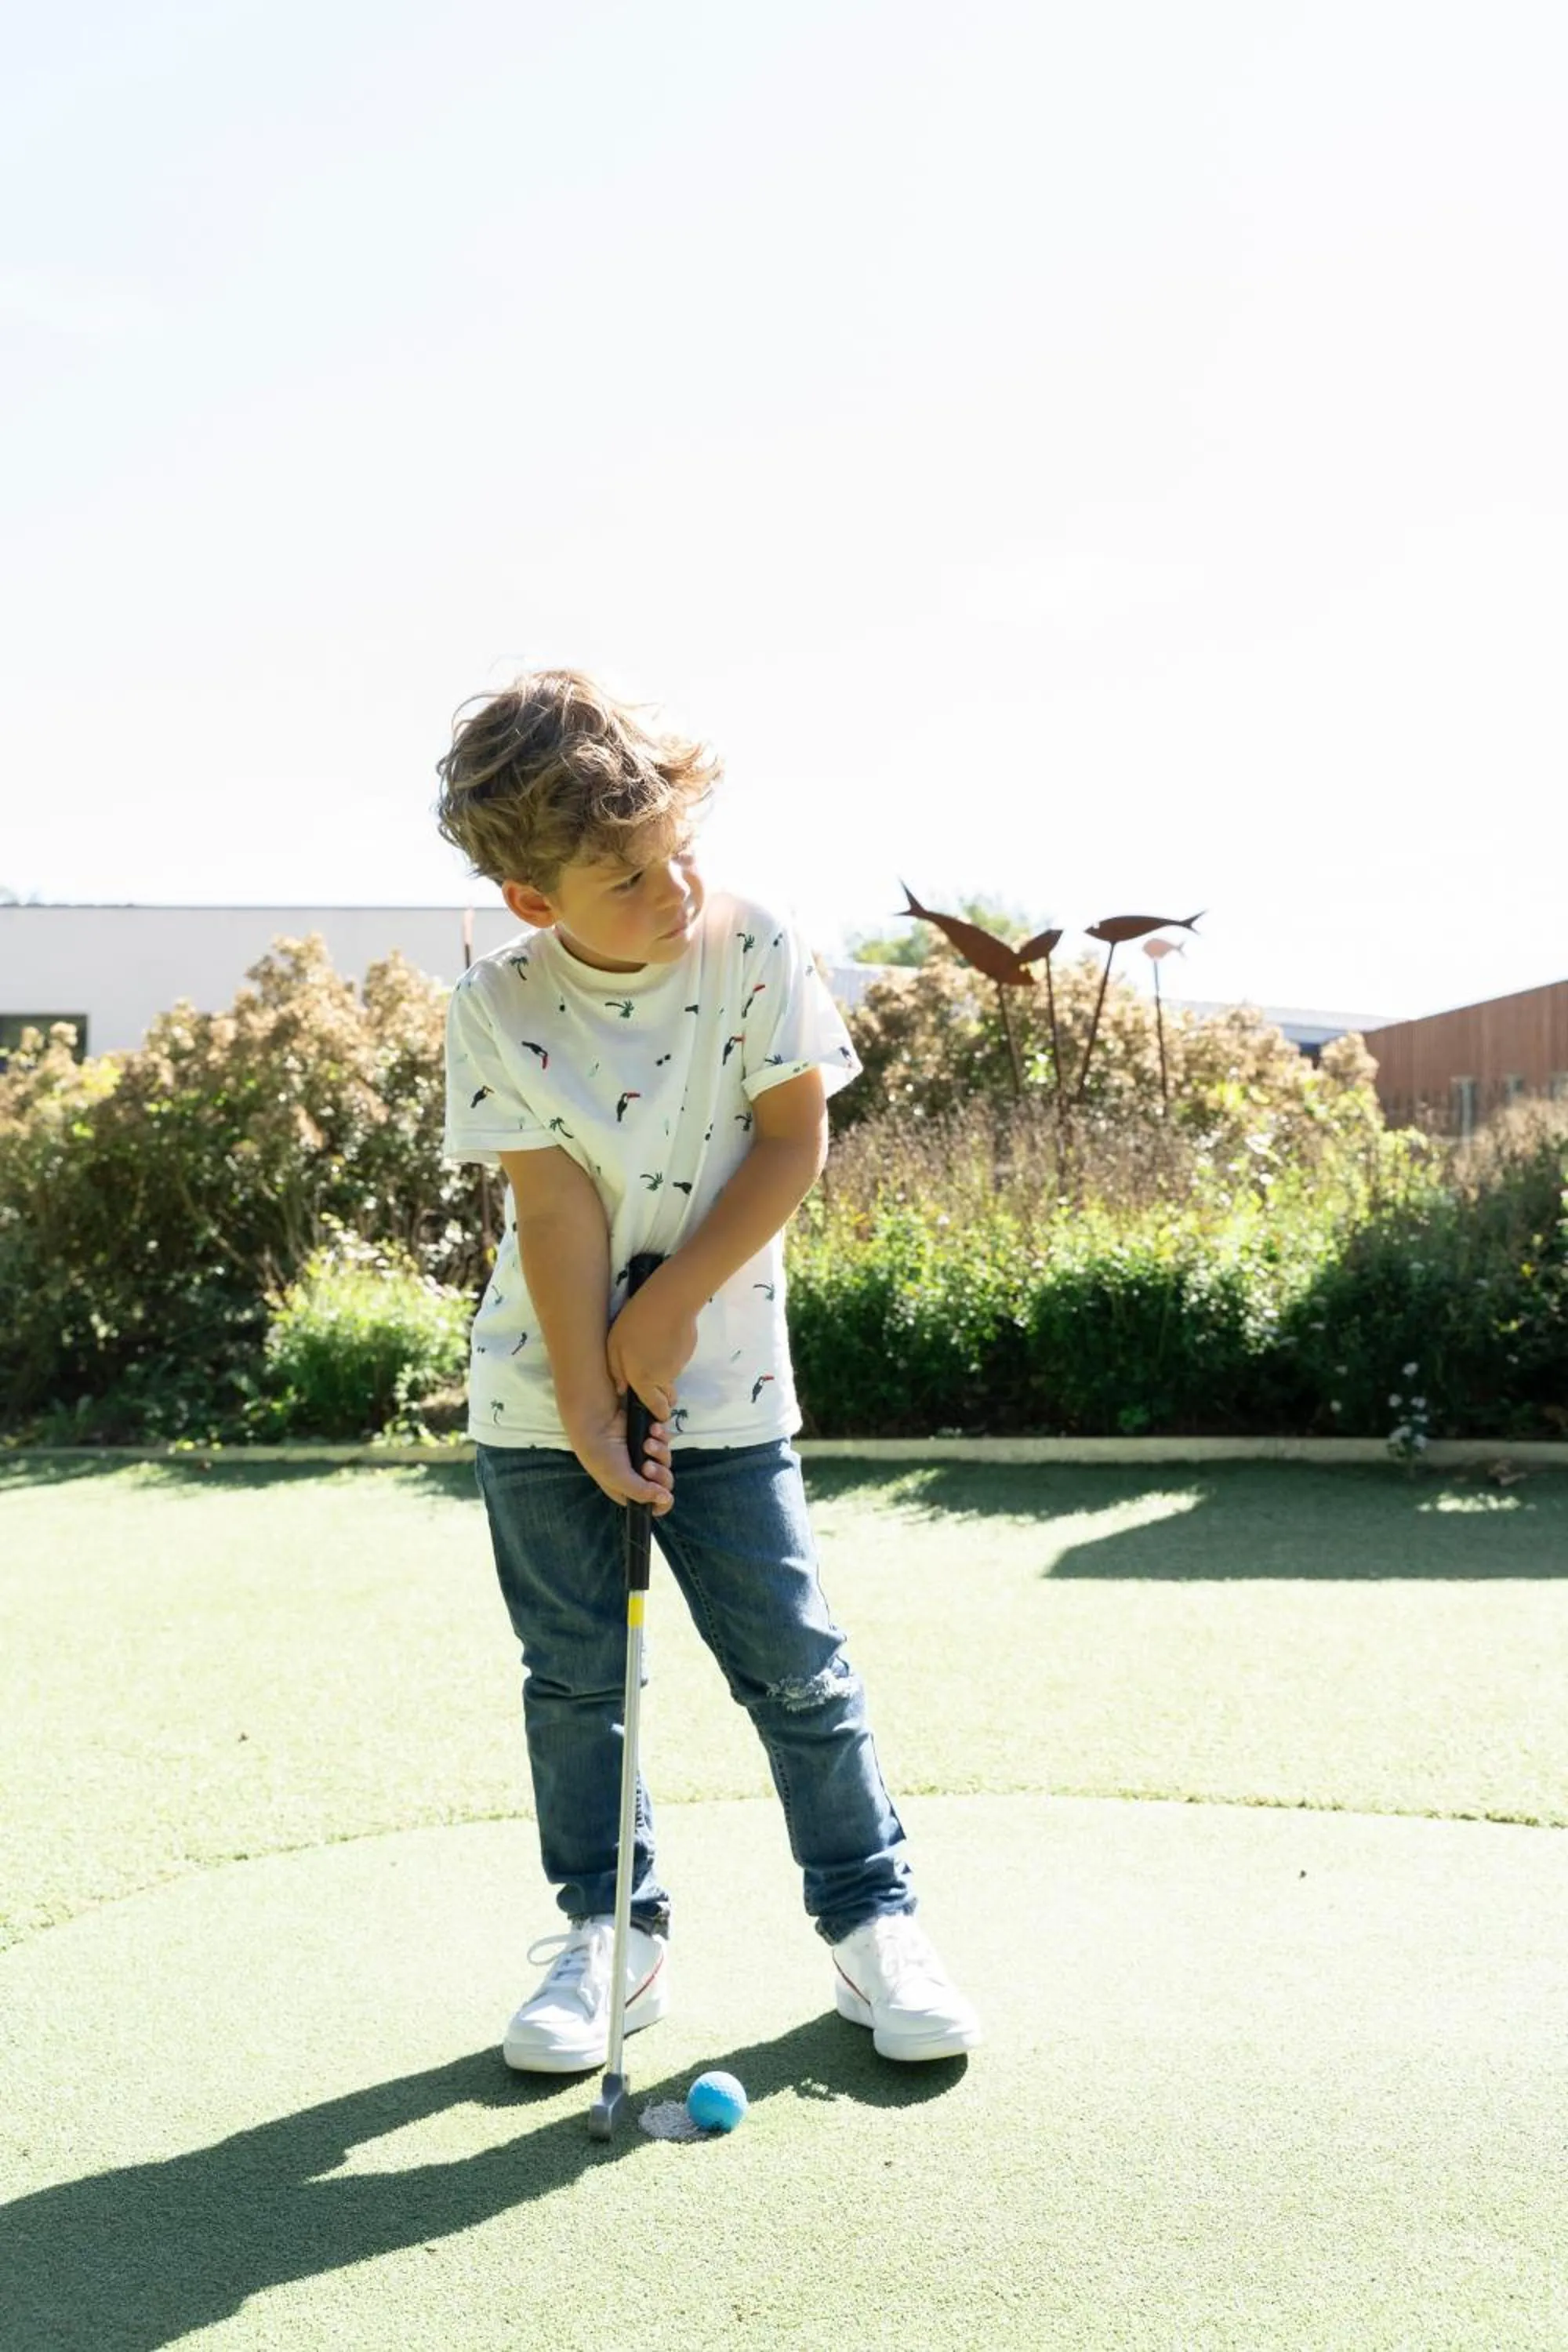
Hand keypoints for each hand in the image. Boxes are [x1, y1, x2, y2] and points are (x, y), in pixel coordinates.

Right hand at [563, 1396, 674, 1515]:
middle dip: (659, 1474)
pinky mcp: (649, 1434)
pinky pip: (665, 1439)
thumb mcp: (616, 1477)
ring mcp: (644, 1453)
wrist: (595, 1418)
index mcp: (628, 1488)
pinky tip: (652, 1428)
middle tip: (647, 1465)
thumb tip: (665, 1499)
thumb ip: (640, 1492)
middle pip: (663, 1482)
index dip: (661, 1501)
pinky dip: (661, 1435)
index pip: (652, 1503)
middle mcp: (637, 1472)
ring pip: (666, 1459)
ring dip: (660, 1451)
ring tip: (647, 1442)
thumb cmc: (599, 1451)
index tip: (662, 1493)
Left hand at [605, 1273, 698, 1426]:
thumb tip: (622, 1390)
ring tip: (651, 1345)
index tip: (655, 1411)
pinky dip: (671, 1354)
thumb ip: (616, 1371)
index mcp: (645, 1381)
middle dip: (661, 1394)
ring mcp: (680, 1365)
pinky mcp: (689, 1351)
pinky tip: (663, 1336)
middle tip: (649, 1374)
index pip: (658, 1410)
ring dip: (663, 1369)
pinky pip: (678, 1360)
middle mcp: (665, 1379)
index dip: (658, 1414)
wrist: (670, 1301)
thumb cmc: (636, 1323)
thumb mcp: (614, 1346)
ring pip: (671, 1376)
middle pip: (667, 1396)